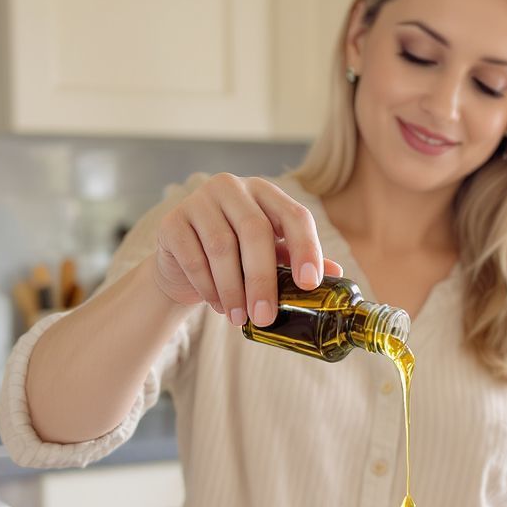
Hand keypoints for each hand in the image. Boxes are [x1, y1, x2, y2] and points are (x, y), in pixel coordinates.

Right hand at [153, 173, 342, 321]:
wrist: (183, 263)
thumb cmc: (236, 258)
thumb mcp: (270, 256)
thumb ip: (297, 260)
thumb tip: (335, 274)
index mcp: (265, 192)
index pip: (294, 215)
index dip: (305, 249)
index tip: (310, 284)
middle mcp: (232, 188)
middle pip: (256, 230)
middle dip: (263, 280)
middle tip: (265, 316)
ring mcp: (198, 200)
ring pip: (222, 246)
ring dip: (233, 289)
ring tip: (239, 319)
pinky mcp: (172, 221)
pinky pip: (193, 257)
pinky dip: (208, 287)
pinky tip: (218, 306)